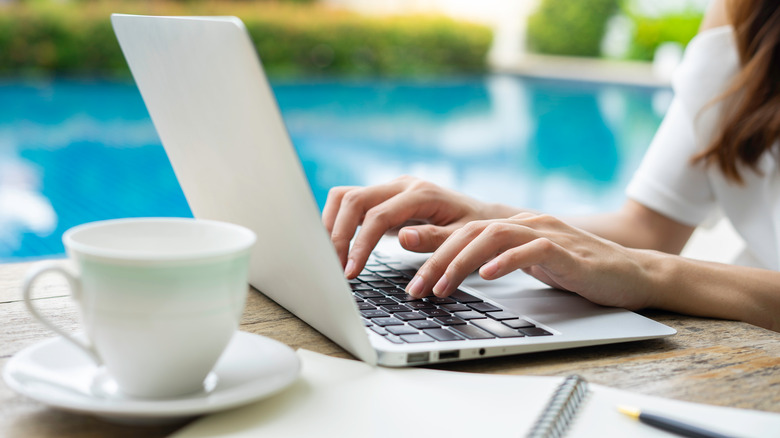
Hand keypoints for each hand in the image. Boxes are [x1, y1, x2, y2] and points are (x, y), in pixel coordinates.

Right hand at [322, 175, 517, 277]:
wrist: (483, 217)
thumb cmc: (477, 231)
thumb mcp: (464, 239)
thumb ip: (434, 239)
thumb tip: (402, 238)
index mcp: (421, 193)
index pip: (377, 215)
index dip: (359, 244)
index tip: (350, 271)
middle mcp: (401, 185)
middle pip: (352, 199)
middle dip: (337, 234)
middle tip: (333, 267)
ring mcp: (390, 189)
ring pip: (345, 197)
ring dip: (331, 224)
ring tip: (329, 257)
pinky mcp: (383, 198)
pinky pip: (351, 203)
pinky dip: (338, 222)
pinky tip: (337, 246)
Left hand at [407, 212, 656, 309]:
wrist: (631, 274)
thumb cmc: (578, 272)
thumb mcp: (528, 265)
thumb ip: (498, 261)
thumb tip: (456, 271)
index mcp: (515, 226)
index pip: (463, 232)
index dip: (433, 254)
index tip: (413, 282)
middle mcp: (527, 224)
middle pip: (470, 232)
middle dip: (437, 261)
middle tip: (416, 290)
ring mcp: (548, 234)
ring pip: (494, 236)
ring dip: (462, 262)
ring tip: (442, 286)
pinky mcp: (568, 251)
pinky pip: (532, 250)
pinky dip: (507, 261)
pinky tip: (487, 275)